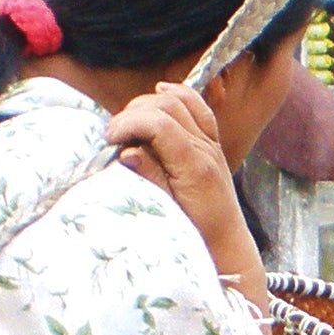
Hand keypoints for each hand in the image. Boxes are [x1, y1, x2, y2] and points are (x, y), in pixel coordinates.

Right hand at [106, 82, 267, 311]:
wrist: (224, 242)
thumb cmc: (195, 234)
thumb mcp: (168, 212)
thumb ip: (149, 179)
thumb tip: (127, 152)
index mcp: (195, 165)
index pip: (160, 123)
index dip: (129, 123)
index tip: (109, 139)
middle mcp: (206, 148)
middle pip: (167, 105)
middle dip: (133, 112)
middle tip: (114, 135)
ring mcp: (210, 142)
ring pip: (180, 100)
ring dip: (149, 103)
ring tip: (128, 123)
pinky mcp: (211, 141)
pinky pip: (197, 105)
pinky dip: (177, 94)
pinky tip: (159, 92)